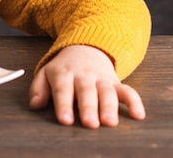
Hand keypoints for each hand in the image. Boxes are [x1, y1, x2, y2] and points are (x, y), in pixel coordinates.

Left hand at [29, 45, 145, 127]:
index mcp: (63, 74)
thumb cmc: (63, 69)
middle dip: (88, 107)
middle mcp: (83, 76)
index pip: (63, 90)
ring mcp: (101, 79)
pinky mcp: (116, 82)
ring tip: (110, 122)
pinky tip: (138, 115)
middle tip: (90, 123)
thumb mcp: (46, 74)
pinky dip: (135, 101)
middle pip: (86, 92)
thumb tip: (34, 105)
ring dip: (109, 107)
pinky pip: (128, 90)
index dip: (63, 105)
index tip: (65, 120)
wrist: (85, 48)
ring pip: (107, 92)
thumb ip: (38, 89)